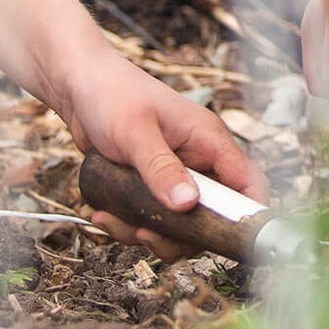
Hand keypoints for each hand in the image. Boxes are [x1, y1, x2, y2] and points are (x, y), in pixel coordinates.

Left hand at [53, 45, 264, 259]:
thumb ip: (162, 169)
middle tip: (147, 234)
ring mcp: (175, 175)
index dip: (247, 213)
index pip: (247, 182)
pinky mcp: (152, 186)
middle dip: (181, 234)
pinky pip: (151, 218)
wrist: (80, 88)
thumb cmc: (113, 96)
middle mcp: (198, 161)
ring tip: (116, 221)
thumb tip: (188, 205)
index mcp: (209, 141)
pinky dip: (128, 225)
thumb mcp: (136, 133)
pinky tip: (104, 214)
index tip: (224, 240)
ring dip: (149, 233)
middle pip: (212, 215)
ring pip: (178, 224)